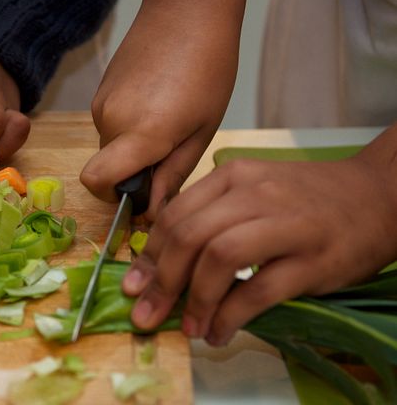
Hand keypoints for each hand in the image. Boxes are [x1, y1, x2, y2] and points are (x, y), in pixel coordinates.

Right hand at [80, 4, 237, 220]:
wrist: (187, 10)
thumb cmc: (209, 69)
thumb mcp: (202, 130)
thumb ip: (173, 173)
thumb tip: (152, 209)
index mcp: (141, 134)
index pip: (97, 181)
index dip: (113, 196)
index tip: (142, 191)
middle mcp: (110, 120)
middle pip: (107, 166)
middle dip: (132, 169)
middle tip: (172, 148)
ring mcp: (101, 103)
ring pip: (109, 144)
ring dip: (132, 145)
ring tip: (169, 116)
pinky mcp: (101, 89)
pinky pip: (110, 122)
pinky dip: (129, 124)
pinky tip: (158, 100)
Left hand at [122, 133, 396, 345]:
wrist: (376, 196)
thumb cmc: (306, 199)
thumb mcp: (253, 190)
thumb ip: (211, 215)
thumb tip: (162, 261)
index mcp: (232, 176)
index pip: (175, 214)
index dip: (149, 254)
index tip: (135, 283)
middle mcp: (254, 193)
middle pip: (190, 235)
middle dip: (162, 281)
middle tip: (147, 313)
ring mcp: (285, 224)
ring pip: (220, 258)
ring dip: (195, 300)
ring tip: (188, 327)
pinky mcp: (312, 259)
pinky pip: (259, 290)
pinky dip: (231, 316)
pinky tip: (219, 331)